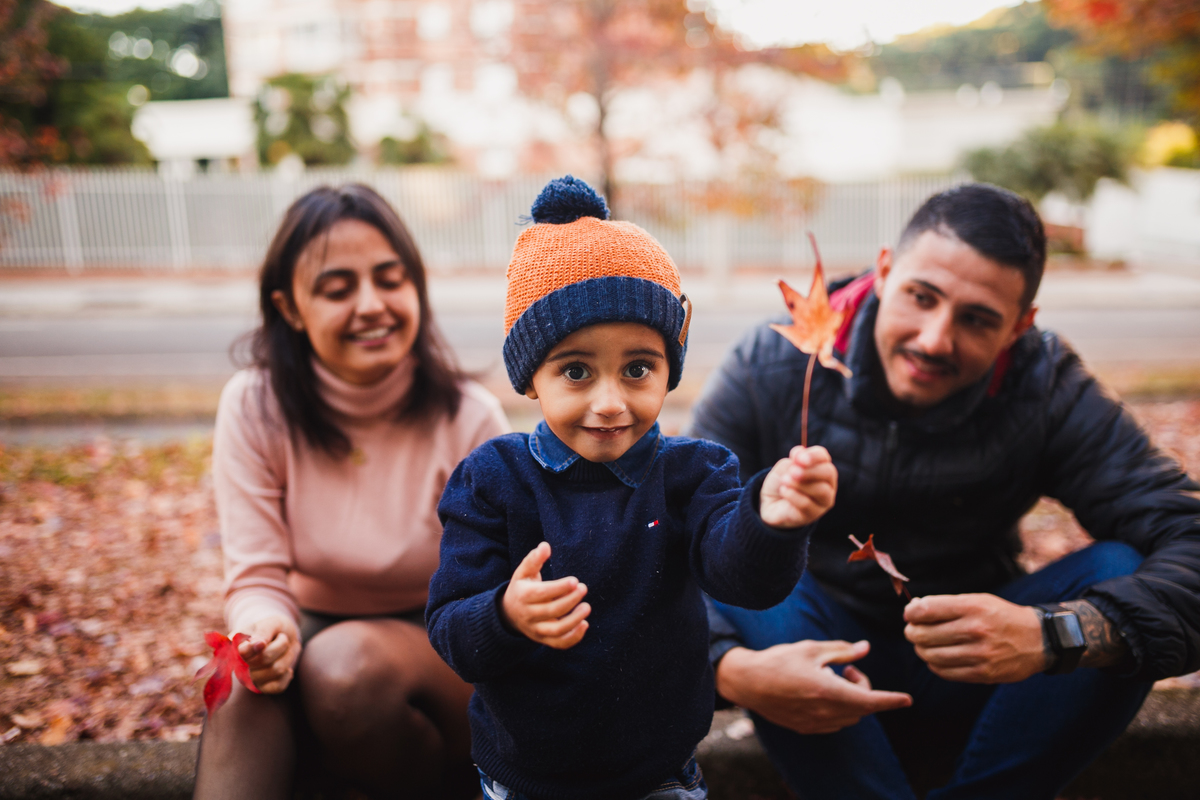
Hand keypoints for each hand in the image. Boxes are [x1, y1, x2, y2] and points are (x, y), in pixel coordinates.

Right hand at [237, 615, 300, 693]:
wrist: (283, 637)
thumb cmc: (273, 629)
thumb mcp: (270, 623)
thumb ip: (263, 632)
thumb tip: (257, 644)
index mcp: (234, 647)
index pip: (242, 653)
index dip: (254, 649)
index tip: (264, 642)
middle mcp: (238, 667)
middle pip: (264, 660)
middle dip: (280, 645)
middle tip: (282, 637)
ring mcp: (250, 680)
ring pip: (276, 670)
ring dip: (287, 656)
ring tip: (284, 649)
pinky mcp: (263, 688)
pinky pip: (279, 686)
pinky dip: (287, 673)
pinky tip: (285, 665)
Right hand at [501, 542, 589, 648]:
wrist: (509, 613)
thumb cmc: (522, 587)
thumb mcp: (523, 572)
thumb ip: (534, 559)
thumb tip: (545, 546)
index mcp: (523, 596)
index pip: (542, 593)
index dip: (559, 588)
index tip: (575, 580)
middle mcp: (529, 615)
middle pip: (551, 611)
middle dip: (570, 600)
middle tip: (584, 588)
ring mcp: (536, 630)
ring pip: (556, 631)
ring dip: (574, 621)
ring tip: (587, 607)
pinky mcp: (543, 639)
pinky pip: (559, 644)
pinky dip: (573, 638)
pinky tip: (585, 624)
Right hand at [715, 640, 911, 734]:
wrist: (747, 682)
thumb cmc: (779, 661)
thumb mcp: (811, 649)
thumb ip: (842, 651)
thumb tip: (865, 648)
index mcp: (828, 690)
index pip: (870, 699)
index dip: (891, 700)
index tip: (907, 700)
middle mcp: (824, 712)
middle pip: (861, 707)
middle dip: (863, 688)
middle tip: (847, 667)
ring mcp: (815, 723)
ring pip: (850, 717)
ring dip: (852, 700)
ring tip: (832, 678)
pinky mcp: (806, 728)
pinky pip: (834, 723)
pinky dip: (839, 709)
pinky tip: (821, 692)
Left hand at [760, 446, 836, 528]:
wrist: (769, 503)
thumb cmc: (782, 482)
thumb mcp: (785, 467)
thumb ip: (794, 459)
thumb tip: (800, 452)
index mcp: (820, 467)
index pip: (823, 456)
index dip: (813, 456)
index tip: (798, 458)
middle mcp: (827, 483)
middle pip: (828, 473)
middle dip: (810, 471)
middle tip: (792, 471)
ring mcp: (823, 501)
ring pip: (822, 490)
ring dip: (801, 484)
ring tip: (785, 481)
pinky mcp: (813, 515)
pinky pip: (808, 505)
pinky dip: (794, 496)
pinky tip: (784, 491)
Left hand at [904, 593, 1044, 682]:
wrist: (1038, 640)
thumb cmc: (1001, 616)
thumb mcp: (978, 600)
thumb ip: (946, 605)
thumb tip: (913, 610)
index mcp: (972, 607)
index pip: (926, 610)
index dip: (911, 612)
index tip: (910, 614)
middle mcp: (976, 630)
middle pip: (924, 635)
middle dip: (912, 632)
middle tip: (913, 631)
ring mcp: (979, 654)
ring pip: (931, 656)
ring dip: (921, 650)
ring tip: (923, 645)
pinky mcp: (983, 674)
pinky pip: (945, 672)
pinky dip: (934, 665)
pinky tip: (937, 658)